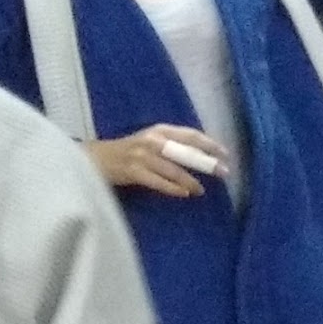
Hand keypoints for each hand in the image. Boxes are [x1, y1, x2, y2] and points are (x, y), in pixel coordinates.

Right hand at [86, 124, 223, 197]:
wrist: (97, 158)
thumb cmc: (130, 151)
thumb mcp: (152, 141)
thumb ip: (174, 145)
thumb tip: (203, 155)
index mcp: (160, 130)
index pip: (190, 135)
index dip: (210, 144)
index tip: (225, 154)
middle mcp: (153, 140)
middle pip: (186, 151)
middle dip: (206, 162)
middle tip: (224, 172)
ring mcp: (142, 156)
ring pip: (173, 169)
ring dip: (190, 180)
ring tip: (200, 190)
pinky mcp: (133, 171)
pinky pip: (158, 181)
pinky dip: (172, 188)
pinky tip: (184, 193)